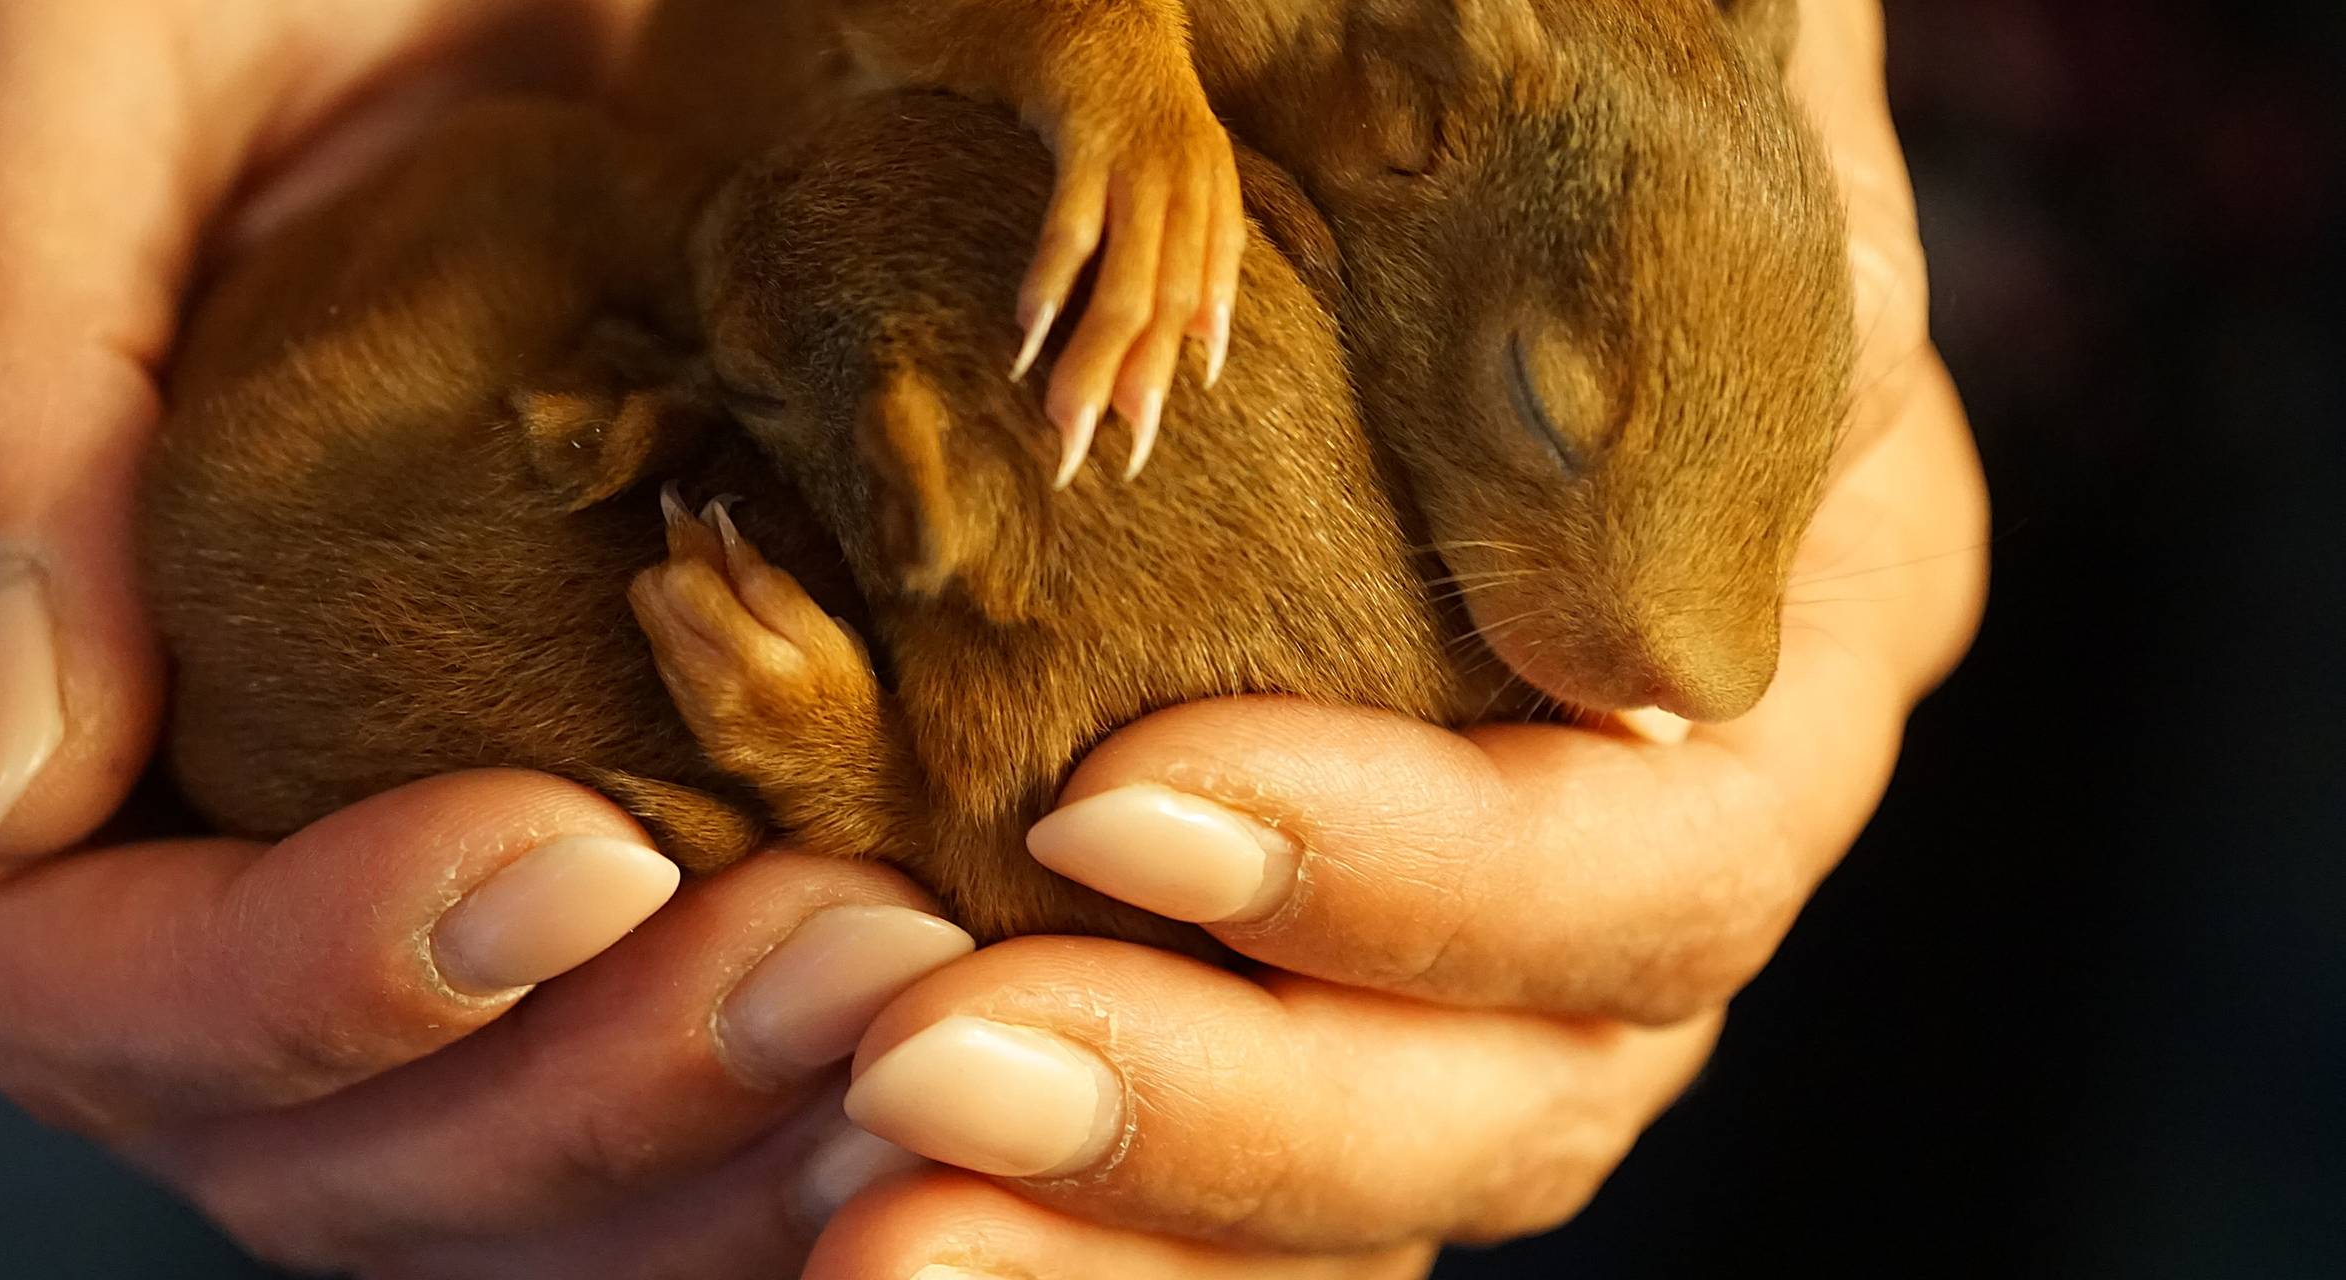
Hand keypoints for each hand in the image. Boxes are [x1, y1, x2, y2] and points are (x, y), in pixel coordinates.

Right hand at [0, 2, 985, 1273]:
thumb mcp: (67, 87)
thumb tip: (18, 785)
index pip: (70, 971)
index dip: (302, 985)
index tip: (575, 865)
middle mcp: (138, 812)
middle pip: (296, 1128)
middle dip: (573, 1087)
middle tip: (844, 962)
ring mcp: (333, 836)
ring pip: (473, 1150)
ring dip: (703, 1133)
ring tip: (922, 1006)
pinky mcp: (523, 816)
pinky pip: (614, 1047)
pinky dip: (762, 1094)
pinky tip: (935, 1023)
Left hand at [802, 0, 1988, 1271]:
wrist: (1341, 77)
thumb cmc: (1450, 33)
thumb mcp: (1564, 97)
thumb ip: (1617, 332)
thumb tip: (1609, 654)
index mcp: (1810, 597)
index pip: (1664, 848)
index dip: (1420, 878)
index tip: (1108, 802)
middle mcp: (1676, 801)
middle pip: (1530, 1082)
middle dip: (1235, 1112)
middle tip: (927, 1079)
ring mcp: (1499, 918)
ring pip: (1372, 1177)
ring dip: (1121, 1233)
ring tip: (868, 1232)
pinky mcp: (1312, 970)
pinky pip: (1233, 1169)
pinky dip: (1072, 1217)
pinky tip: (857, 1210)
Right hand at [1018, 69, 1246, 489]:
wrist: (1103, 3)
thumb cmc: (1130, 106)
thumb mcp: (1174, 181)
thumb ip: (1187, 257)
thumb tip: (1198, 356)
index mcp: (1210, 205)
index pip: (1196, 309)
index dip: (1167, 379)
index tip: (1136, 451)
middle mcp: (1187, 190)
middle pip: (1162, 313)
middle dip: (1128, 395)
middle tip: (1091, 462)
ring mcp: (1141, 164)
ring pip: (1126, 283)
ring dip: (1091, 360)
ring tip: (1060, 424)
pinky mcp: (1089, 135)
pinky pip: (1073, 221)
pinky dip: (1053, 282)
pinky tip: (1027, 335)